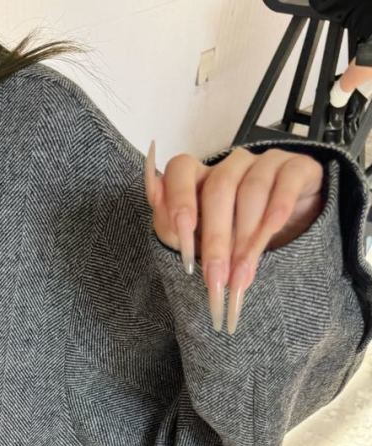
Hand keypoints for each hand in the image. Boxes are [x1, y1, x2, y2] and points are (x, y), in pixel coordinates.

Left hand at [145, 141, 326, 333]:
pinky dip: (278, 208)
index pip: (181, 169)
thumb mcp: (198, 240)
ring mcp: (265, 162)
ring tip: (243, 273)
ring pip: (252, 189)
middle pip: (219, 188)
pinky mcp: (297, 168)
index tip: (183, 235)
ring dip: (246, 237)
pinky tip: (272, 230)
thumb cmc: (234, 236)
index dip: (179, 198)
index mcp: (201, 177)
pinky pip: (286, 183)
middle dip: (216, 239)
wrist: (291, 230)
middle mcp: (231, 165)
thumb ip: (171, 224)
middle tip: (216, 277)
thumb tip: (154, 195)